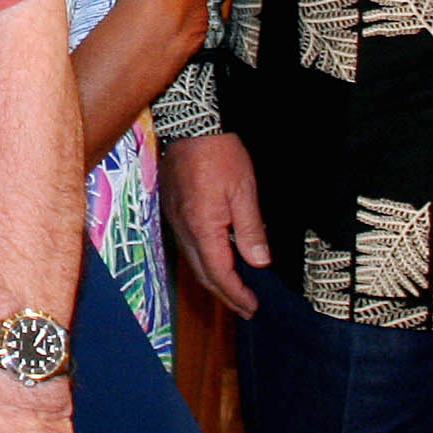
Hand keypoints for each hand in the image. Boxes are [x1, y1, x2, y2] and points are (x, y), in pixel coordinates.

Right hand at [160, 133, 269, 315]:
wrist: (191, 124)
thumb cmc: (219, 153)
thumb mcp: (244, 191)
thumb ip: (251, 229)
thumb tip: (258, 261)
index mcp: (203, 227)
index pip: (219, 273)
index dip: (236, 294)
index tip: (253, 307)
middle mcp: (184, 229)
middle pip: (203, 273)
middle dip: (225, 295)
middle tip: (246, 308)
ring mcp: (175, 220)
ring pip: (194, 261)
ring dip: (214, 280)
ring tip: (234, 291)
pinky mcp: (173, 210)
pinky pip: (188, 245)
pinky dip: (204, 261)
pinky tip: (217, 260)